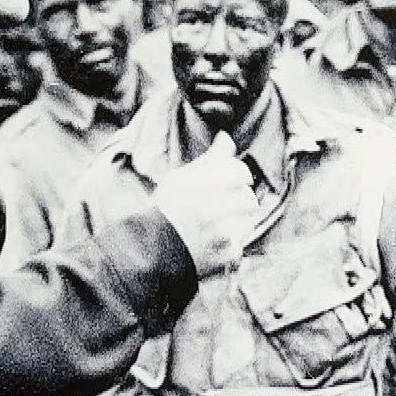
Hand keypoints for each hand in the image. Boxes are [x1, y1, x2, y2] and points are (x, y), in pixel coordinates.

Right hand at [151, 132, 258, 276]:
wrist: (147, 250)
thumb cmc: (165, 209)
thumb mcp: (181, 179)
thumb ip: (210, 159)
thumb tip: (226, 137)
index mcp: (200, 185)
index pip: (240, 171)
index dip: (240, 176)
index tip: (235, 181)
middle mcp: (210, 208)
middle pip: (248, 199)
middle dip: (240, 201)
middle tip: (228, 205)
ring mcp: (216, 236)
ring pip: (248, 224)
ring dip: (238, 224)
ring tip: (222, 225)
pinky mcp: (219, 258)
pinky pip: (238, 249)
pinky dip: (229, 248)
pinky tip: (217, 244)